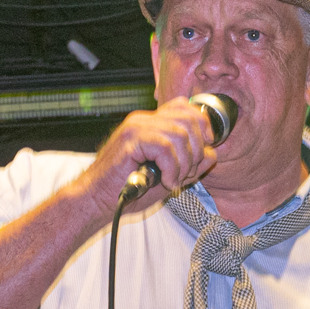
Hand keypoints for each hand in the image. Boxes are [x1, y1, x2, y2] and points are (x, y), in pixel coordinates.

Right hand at [77, 98, 216, 213]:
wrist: (97, 199)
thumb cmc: (127, 189)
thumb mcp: (167, 175)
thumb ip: (190, 164)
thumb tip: (211, 154)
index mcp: (150, 124)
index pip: (185, 108)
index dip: (202, 127)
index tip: (204, 151)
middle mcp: (143, 120)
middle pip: (188, 118)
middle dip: (197, 149)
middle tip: (186, 173)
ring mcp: (136, 127)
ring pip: (180, 134)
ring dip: (185, 163)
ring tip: (175, 180)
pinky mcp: (131, 140)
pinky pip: (166, 147)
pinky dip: (172, 168)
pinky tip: (166, 181)